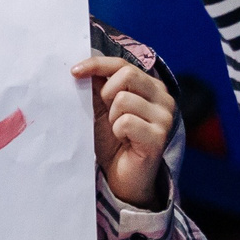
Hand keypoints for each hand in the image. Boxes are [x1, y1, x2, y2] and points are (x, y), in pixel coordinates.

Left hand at [74, 54, 175, 208]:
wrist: (122, 176)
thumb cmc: (113, 141)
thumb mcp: (102, 108)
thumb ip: (98, 86)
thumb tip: (81, 66)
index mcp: (151, 86)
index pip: (123, 64)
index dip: (97, 64)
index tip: (74, 71)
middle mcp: (163, 98)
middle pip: (127, 74)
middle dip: (106, 93)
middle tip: (106, 114)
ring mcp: (165, 117)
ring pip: (124, 99)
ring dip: (112, 117)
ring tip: (118, 131)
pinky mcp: (159, 136)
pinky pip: (126, 121)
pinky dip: (117, 131)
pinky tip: (124, 141)